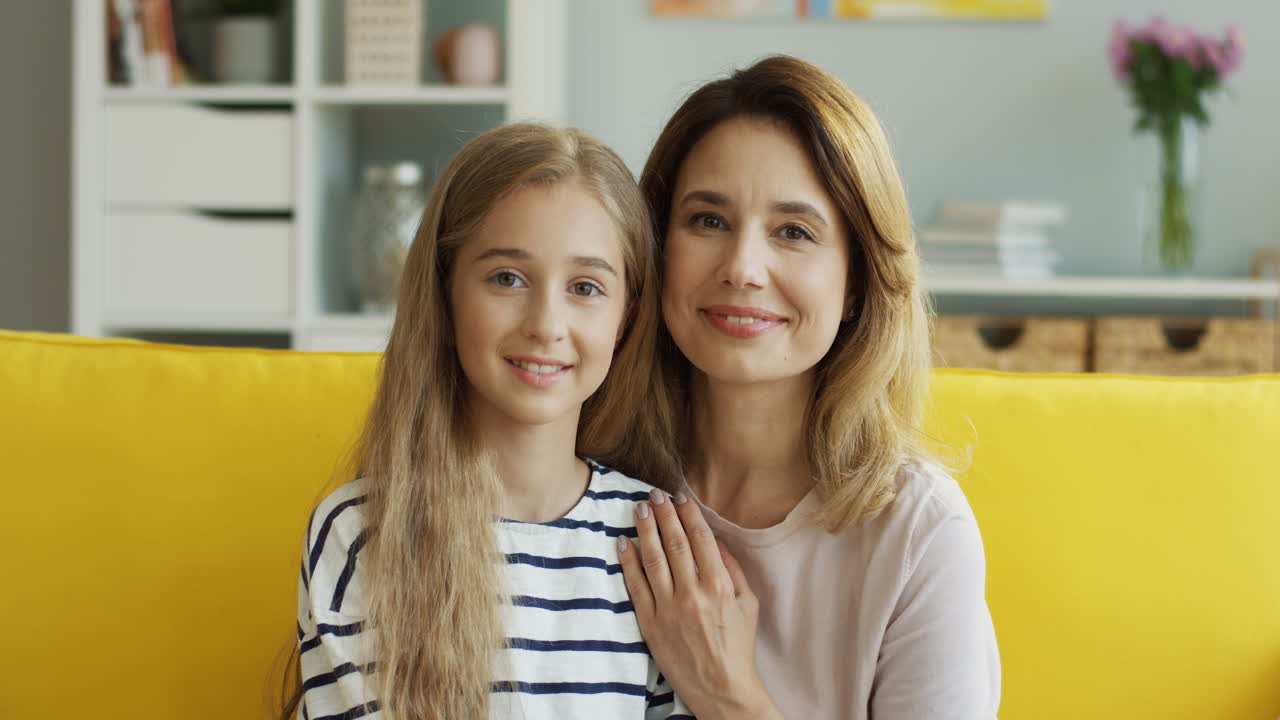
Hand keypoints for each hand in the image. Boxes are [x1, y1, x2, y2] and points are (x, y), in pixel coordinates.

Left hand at [617, 488, 780, 719]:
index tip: (680, 496)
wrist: (722, 689)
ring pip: (653, 559)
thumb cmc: (738, 646)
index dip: (688, 513)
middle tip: (655, 495)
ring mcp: (669, 609)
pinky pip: (636, 587)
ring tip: (639, 509)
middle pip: (674, 544)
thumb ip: (733, 569)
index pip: (701, 539)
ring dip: (645, 530)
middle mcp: (693, 594)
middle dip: (664, 514)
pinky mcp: (651, 624)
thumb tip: (715, 539)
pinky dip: (628, 562)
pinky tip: (624, 543)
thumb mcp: (748, 604)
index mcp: (720, 587)